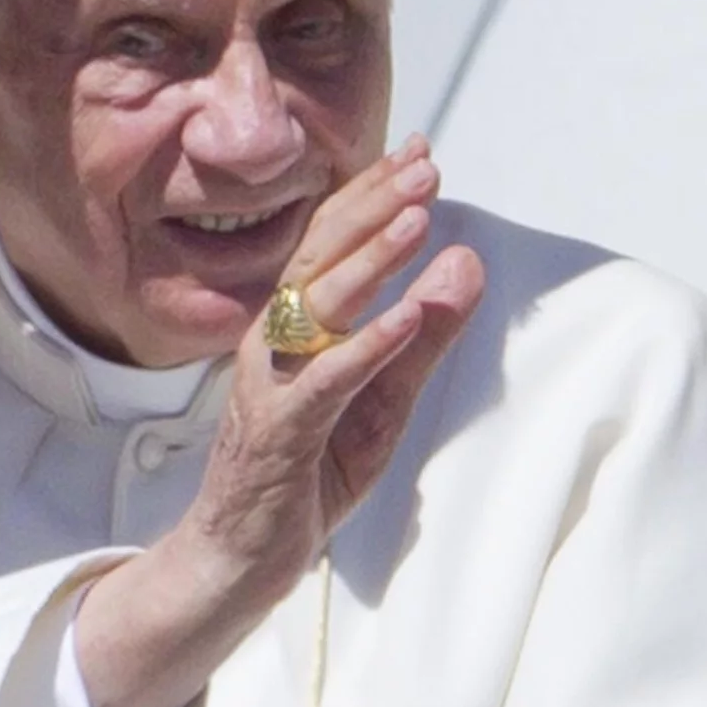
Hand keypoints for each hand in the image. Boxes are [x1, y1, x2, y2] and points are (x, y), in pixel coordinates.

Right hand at [186, 136, 485, 596]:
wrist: (241, 554)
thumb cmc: (307, 474)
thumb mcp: (383, 401)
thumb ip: (424, 336)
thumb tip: (465, 262)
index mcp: (293, 327)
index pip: (330, 244)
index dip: (372, 196)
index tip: (418, 152)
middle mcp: (274, 343)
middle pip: (318, 257)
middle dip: (373, 207)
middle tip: (423, 164)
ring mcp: (271, 383)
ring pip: (316, 306)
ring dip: (370, 261)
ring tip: (419, 220)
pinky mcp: (280, 431)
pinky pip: (325, 380)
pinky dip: (368, 346)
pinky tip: (407, 316)